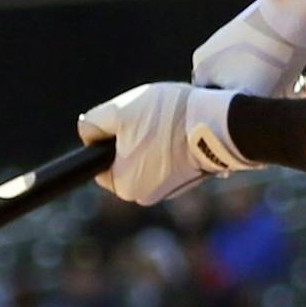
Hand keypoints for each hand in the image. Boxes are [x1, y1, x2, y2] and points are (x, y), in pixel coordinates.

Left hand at [76, 83, 255, 204]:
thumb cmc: (167, 118)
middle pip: (125, 162)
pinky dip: (174, 144)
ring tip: (168, 122)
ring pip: (149, 159)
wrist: (219, 123)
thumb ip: (94, 122)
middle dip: (133, 139)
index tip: (124, 123)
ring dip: (155, 140)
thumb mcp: (119, 110)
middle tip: (148, 119)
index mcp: (123, 186)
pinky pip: (171, 160)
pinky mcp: (190, 180)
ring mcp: (170, 190)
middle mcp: (145, 196)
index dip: (108, 139)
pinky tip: (183, 129)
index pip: (102, 164)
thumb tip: (86, 132)